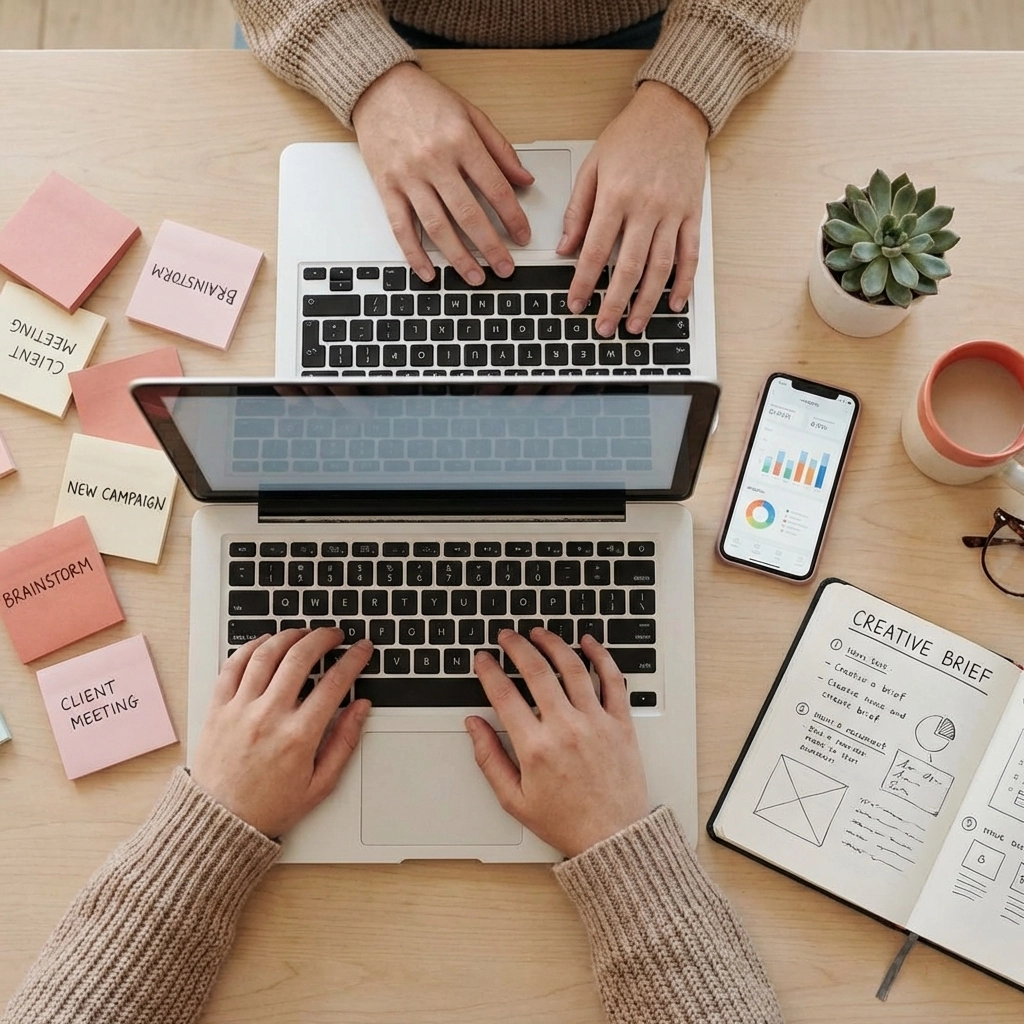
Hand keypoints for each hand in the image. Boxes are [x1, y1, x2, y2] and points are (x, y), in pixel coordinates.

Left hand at [191, 629, 372, 837]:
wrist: (219, 823)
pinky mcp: (218, 708)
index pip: (334, 683)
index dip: (353, 659)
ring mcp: (240, 710)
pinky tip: (265, 643)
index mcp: (299, 737)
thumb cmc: (269, 807)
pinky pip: (233, 666)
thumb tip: (361, 708)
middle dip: (323, 638)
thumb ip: (344, 742)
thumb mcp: (320, 785)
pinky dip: (251, 647)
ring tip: (302, 633)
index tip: (362, 649)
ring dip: (289, 636)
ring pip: (266, 655)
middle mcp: (269, 717)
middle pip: (300, 658)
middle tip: (334, 634)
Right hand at [352, 63, 533, 284]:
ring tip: (475, 278)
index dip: (512, 217)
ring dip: (458, 258)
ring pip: (437, 226)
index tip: (522, 236)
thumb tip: (525, 180)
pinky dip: (414, 255)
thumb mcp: (470, 114)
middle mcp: (435, 160)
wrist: (377, 87)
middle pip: (468, 214)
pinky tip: (429, 273)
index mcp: (461, 141)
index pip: (494, 188)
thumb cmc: (425, 100)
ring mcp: (408, 176)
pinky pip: (401, 228)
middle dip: (490, 247)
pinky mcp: (386, 187)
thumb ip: (500, 149)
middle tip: (505, 269)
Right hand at [466, 628, 648, 858]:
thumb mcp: (514, 799)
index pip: (504, 695)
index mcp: (536, 748)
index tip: (482, 659)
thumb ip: (489, 758)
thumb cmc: (565, 821)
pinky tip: (589, 643)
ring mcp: (596, 722)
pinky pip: (613, 680)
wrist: (613, 837)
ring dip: (553, 644)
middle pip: (536, 671)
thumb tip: (473, 725)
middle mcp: (566, 728)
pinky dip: (601, 656)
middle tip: (506, 636)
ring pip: (572, 667)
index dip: (488, 671)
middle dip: (516, 646)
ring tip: (539, 633)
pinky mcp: (621, 723)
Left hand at [558, 81, 708, 336]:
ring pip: (660, 267)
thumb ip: (578, 210)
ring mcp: (673, 211)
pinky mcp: (692, 212)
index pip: (596, 250)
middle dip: (614, 302)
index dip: (583, 282)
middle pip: (629, 266)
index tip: (575, 304)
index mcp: (616, 195)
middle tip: (604, 328)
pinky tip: (674, 303)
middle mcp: (646, 206)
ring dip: (647, 301)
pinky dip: (683, 282)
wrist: (675, 109)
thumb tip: (565, 248)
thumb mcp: (593, 166)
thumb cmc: (631, 135)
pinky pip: (690, 254)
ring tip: (634, 326)